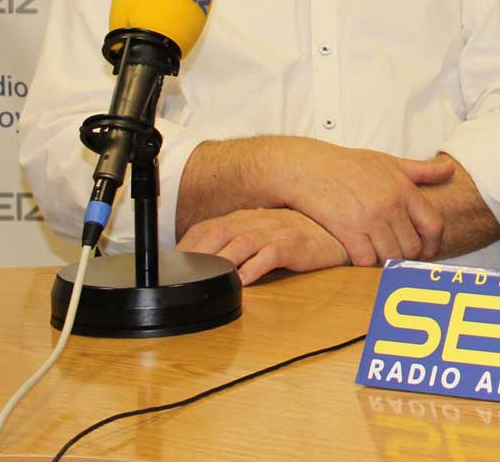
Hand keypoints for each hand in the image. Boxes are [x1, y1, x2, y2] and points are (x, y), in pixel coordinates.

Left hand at [175, 208, 348, 285]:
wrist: (332, 232)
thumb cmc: (291, 237)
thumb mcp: (256, 236)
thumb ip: (229, 246)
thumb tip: (196, 268)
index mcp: (242, 219)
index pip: (206, 229)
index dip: (185, 247)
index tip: (167, 268)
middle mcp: (255, 222)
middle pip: (218, 234)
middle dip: (196, 255)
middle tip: (179, 277)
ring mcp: (275, 232)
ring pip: (242, 243)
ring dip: (221, 262)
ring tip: (206, 279)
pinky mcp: (295, 245)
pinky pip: (271, 254)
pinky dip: (255, 267)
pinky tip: (243, 280)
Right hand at [272, 141, 454, 265]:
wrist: (309, 167)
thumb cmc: (349, 165)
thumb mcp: (389, 162)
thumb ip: (421, 170)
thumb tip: (450, 169)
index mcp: (404, 189)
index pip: (433, 225)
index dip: (433, 244)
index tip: (426, 252)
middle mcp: (391, 205)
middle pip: (412, 246)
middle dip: (408, 257)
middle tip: (400, 259)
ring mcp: (370, 219)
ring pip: (391, 256)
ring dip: (388, 263)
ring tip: (383, 260)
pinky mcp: (348, 230)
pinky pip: (366, 260)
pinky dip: (367, 263)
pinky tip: (363, 258)